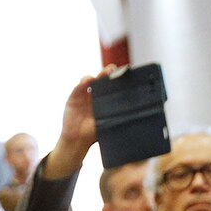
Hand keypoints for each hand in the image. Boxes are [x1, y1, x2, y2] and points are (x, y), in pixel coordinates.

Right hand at [43, 65, 116, 179]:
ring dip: (99, 75)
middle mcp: (95, 94)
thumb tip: (136, 115)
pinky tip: (88, 80)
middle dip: (110, 72)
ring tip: (106, 73)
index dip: (119, 78)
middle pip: (103, 79)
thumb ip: (118, 118)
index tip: (127, 73)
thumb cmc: (94, 133)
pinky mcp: (74, 96)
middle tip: (117, 70)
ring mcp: (84, 94)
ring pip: (92, 79)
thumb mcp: (109, 124)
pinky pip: (79, 86)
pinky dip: (84, 82)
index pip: (113, 85)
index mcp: (105, 99)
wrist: (77, 140)